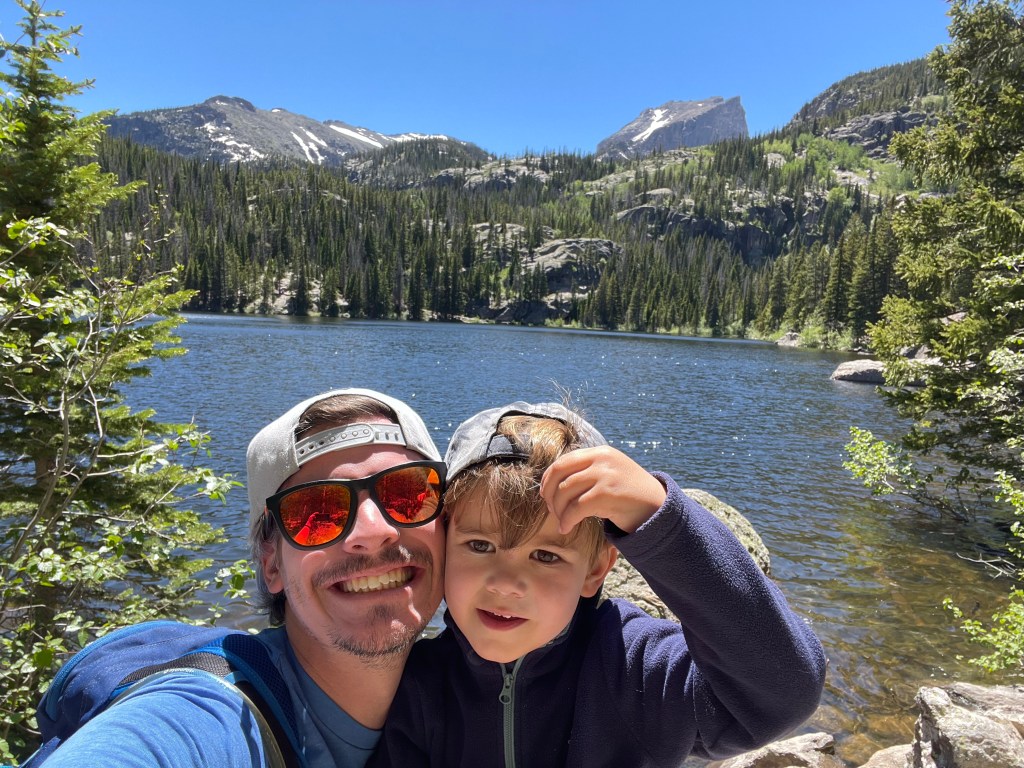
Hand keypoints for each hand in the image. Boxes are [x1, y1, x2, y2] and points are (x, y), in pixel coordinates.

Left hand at [539, 446, 666, 534]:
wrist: (658, 508)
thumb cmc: (629, 495)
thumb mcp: (609, 474)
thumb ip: (587, 472)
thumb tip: (554, 482)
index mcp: (600, 452)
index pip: (563, 461)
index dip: (548, 478)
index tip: (545, 494)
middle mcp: (601, 459)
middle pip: (559, 473)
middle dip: (550, 493)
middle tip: (551, 509)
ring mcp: (605, 475)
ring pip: (565, 491)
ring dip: (558, 510)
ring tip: (562, 521)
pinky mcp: (607, 494)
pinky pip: (576, 507)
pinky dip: (567, 519)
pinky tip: (566, 527)